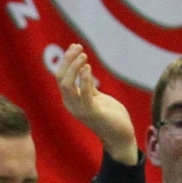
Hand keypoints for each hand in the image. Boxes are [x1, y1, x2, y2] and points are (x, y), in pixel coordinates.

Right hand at [55, 45, 136, 161]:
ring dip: (74, 68)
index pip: (60, 77)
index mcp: (71, 100)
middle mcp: (71, 105)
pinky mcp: (92, 113)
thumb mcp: (96, 98)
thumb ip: (87, 86)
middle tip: (78, 47)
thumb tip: (83, 69)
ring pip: (67, 85)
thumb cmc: (109, 117)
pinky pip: (83, 94)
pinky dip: (84, 79)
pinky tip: (88, 67)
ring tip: (83, 54)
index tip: (74, 46)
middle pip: (61, 78)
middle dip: (67, 61)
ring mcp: (80, 110)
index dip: (66, 61)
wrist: (120, 136)